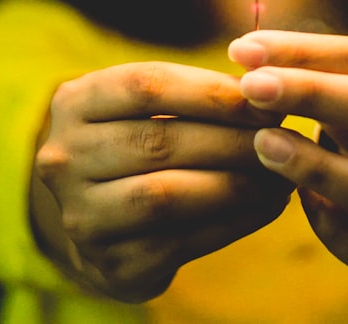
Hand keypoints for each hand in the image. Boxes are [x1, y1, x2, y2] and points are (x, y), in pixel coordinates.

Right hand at [32, 61, 293, 301]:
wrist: (102, 220)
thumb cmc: (139, 145)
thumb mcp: (147, 108)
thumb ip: (196, 95)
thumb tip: (267, 94)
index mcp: (74, 103)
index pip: (146, 85)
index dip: (211, 91)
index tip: (264, 98)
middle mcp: (64, 158)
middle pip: (159, 142)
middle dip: (232, 140)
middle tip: (283, 139)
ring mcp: (82, 215)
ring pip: (167, 196)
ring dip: (237, 184)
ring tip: (280, 175)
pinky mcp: (110, 262)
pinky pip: (182, 241)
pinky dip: (234, 222)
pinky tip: (267, 207)